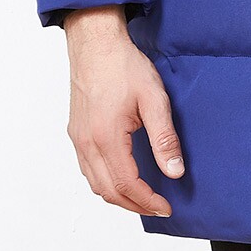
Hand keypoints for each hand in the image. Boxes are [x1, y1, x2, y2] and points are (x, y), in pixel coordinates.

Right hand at [64, 5, 185, 216]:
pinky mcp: (76, 131)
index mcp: (106, 137)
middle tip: (157, 207)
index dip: (147, 201)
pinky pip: (87, 168)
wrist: (96, 42)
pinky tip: (121, 175)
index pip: (126, 184)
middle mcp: (87, 142)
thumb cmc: (123, 65)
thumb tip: (174, 171)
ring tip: (142, 196)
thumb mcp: (154, 98)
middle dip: (134, 205)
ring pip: (95, 183)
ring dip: (118, 196)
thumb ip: (164, 138)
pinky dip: (105, 181)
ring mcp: (78, 138)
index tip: (166, 207)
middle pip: (108, 191)